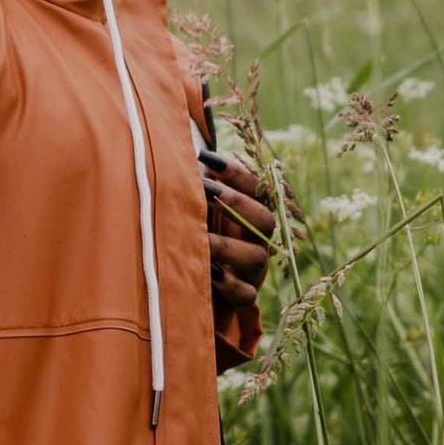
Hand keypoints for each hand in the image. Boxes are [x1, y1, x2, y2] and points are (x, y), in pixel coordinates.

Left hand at [198, 148, 303, 308]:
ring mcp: (253, 269)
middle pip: (264, 219)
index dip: (236, 172)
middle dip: (237, 204)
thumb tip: (179, 149)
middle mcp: (257, 239)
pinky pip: (246, 293)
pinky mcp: (243, 295)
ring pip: (256, 256)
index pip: (255, 187)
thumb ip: (195, 185)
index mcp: (249, 213)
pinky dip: (229, 284)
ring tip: (200, 238)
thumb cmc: (192, 235)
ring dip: (226, 245)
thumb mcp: (194, 208)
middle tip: (207, 193)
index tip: (207, 158)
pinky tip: (209, 273)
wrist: (193, 285)